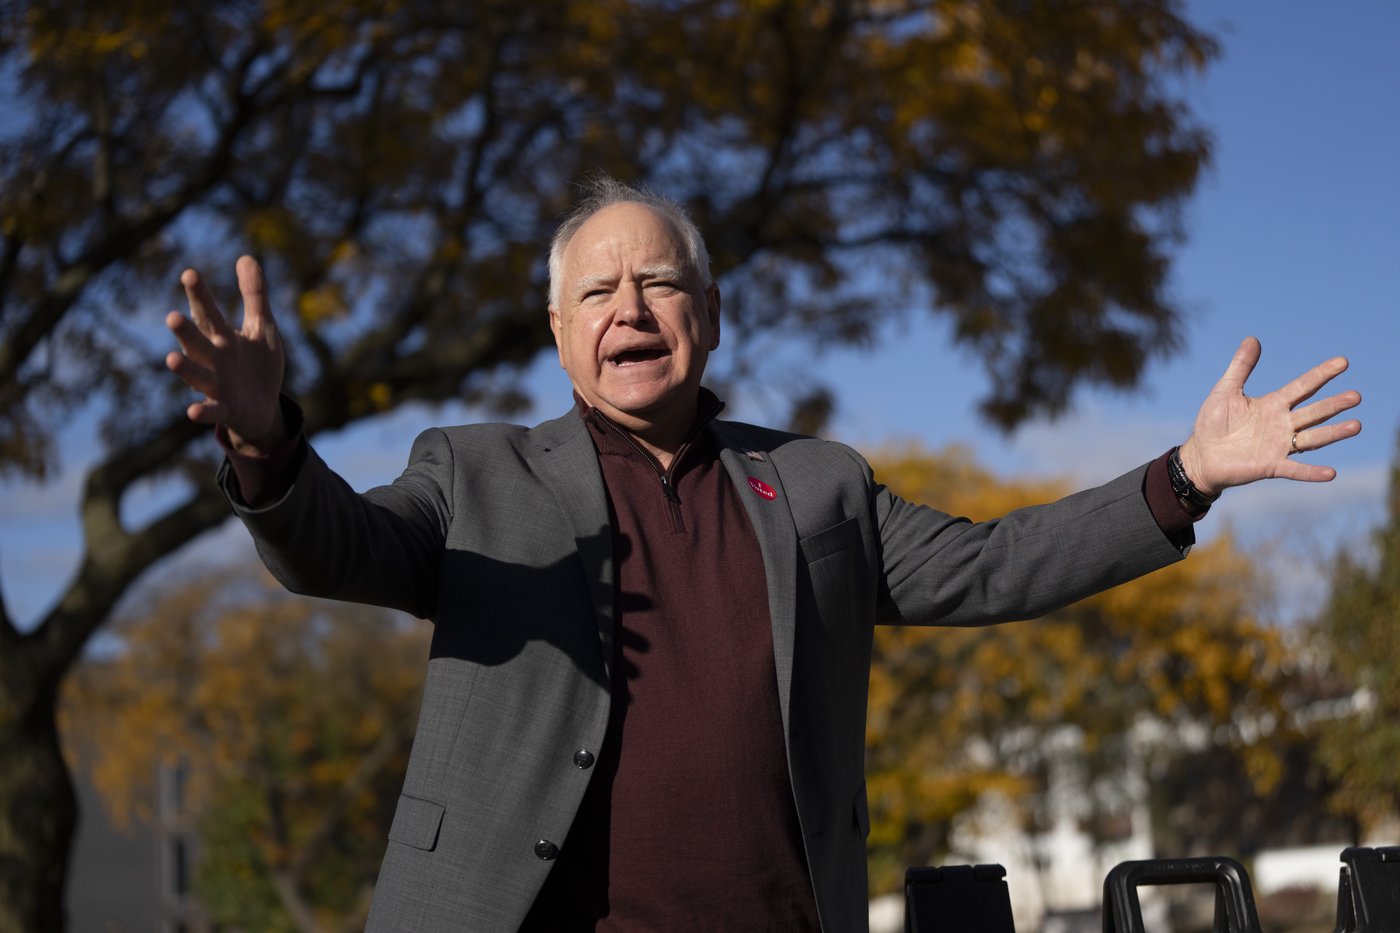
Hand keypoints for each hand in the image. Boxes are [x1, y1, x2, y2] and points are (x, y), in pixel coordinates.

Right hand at [165, 256, 285, 454]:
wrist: (264, 409)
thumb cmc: (258, 365)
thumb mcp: (262, 327)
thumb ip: (254, 295)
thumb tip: (245, 257)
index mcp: (221, 337)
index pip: (208, 313)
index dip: (200, 296)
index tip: (190, 274)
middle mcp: (214, 359)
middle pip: (197, 342)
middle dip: (186, 330)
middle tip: (172, 316)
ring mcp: (217, 385)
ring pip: (198, 375)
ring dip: (185, 369)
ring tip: (171, 359)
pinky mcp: (226, 409)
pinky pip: (212, 411)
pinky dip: (202, 412)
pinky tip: (192, 411)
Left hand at [1178, 337, 1360, 494]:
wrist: (1200, 456)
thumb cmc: (1213, 423)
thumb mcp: (1225, 391)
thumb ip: (1240, 367)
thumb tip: (1252, 339)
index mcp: (1273, 404)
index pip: (1303, 386)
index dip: (1321, 374)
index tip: (1343, 362)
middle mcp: (1282, 424)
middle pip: (1313, 412)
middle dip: (1334, 405)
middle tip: (1356, 396)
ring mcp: (1279, 446)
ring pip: (1312, 438)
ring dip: (1333, 433)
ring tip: (1356, 425)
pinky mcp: (1271, 466)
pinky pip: (1295, 469)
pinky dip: (1311, 472)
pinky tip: (1330, 473)